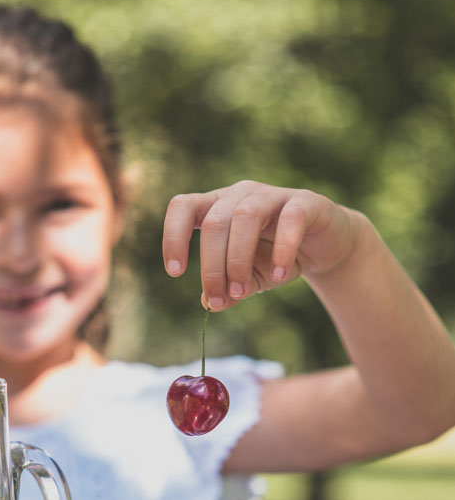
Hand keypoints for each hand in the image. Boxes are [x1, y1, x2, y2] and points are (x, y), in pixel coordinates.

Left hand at [162, 180, 361, 310]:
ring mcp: (273, 195)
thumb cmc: (277, 259)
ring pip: (245, 216)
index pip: (184, 207)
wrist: (325, 248)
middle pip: (214, 222)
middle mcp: (240, 195)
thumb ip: (229, 290)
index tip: (175, 272)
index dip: (173, 236)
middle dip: (212, 265)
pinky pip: (290, 219)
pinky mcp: (305, 202)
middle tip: (219, 298)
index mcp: (218, 207)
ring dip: (239, 259)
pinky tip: (279, 275)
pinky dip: (282, 249)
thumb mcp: (249, 279)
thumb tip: (210, 304)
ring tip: (243, 291)